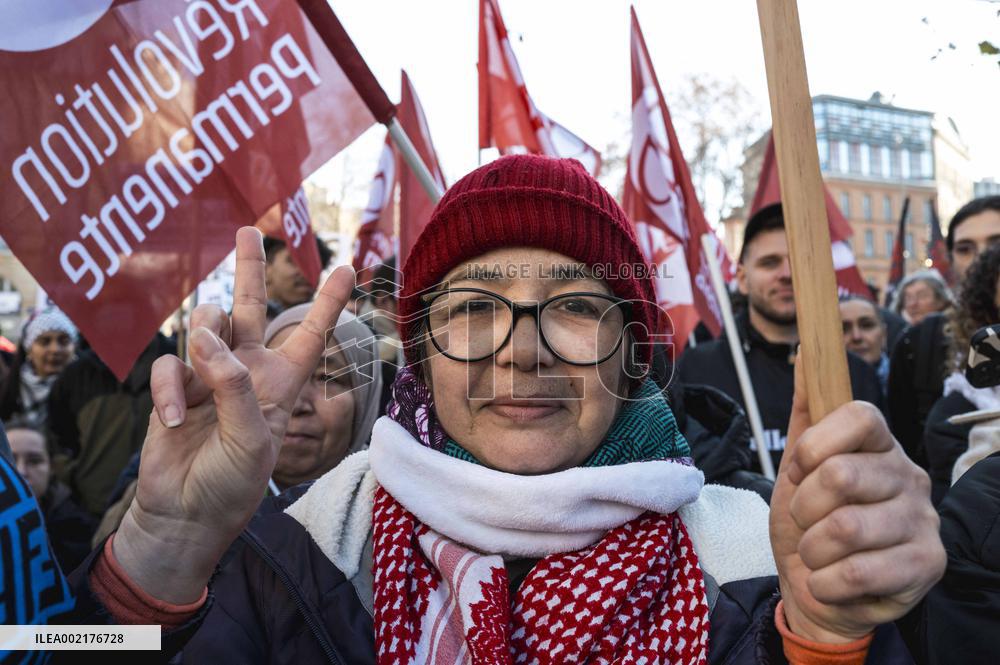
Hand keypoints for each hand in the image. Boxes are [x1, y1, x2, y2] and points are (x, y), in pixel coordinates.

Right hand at [113, 227, 354, 602]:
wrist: (186, 515)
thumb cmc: (232, 484)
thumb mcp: (253, 441)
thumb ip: (235, 387)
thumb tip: (207, 339)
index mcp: (281, 383)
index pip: (309, 334)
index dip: (329, 302)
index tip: (348, 267)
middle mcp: (246, 371)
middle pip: (251, 307)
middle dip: (249, 268)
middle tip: (248, 230)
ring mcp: (207, 375)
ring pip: (207, 322)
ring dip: (205, 339)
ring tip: (203, 368)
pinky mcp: (173, 385)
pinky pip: (168, 363)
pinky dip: (169, 388)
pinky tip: (172, 420)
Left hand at [769, 353, 945, 642]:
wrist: (816, 593)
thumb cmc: (809, 525)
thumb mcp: (795, 470)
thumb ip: (805, 413)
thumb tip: (804, 353)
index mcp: (879, 446)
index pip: (861, 415)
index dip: (817, 442)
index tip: (799, 467)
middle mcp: (908, 476)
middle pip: (842, 474)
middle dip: (803, 506)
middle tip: (807, 521)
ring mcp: (923, 521)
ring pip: (846, 528)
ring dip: (812, 548)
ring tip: (819, 554)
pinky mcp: (928, 565)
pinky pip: (858, 571)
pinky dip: (825, 581)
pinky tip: (830, 580)